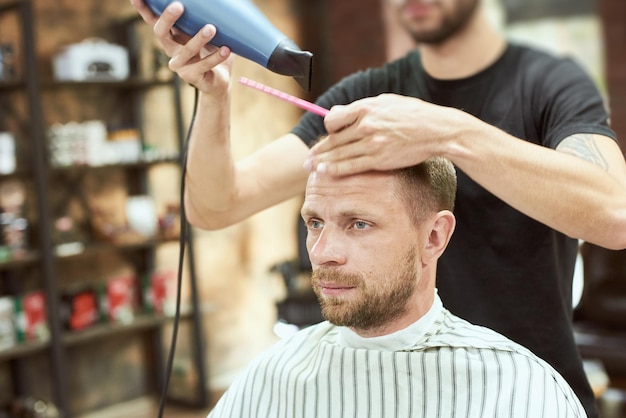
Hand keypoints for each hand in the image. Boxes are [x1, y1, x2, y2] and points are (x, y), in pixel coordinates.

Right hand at [130, 0, 232, 94]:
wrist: (219, 80)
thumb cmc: (212, 50)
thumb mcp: (205, 31)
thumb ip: (202, 18)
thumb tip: (212, 0)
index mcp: (171, 36)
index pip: (153, 20)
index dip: (143, 9)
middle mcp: (171, 49)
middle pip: (161, 33)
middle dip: (168, 18)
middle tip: (179, 5)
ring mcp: (180, 65)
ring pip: (187, 50)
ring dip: (198, 39)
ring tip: (211, 29)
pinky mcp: (191, 77)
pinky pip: (204, 65)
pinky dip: (216, 57)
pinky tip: (226, 49)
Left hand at [305, 94, 464, 175]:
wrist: (437, 130)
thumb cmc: (413, 114)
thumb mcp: (387, 102)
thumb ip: (361, 108)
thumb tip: (338, 112)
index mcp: (366, 108)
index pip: (334, 119)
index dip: (328, 128)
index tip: (327, 134)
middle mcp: (366, 125)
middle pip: (334, 139)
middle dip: (318, 151)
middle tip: (306, 159)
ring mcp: (372, 143)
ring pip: (339, 155)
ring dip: (322, 162)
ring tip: (310, 168)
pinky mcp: (379, 159)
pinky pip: (351, 166)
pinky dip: (336, 170)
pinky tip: (325, 173)